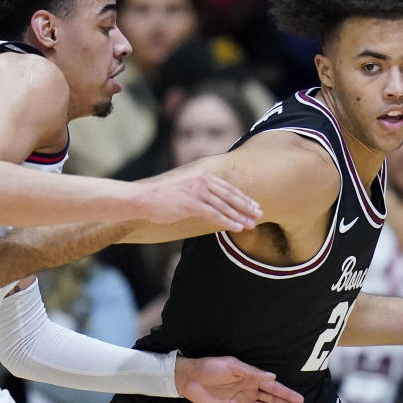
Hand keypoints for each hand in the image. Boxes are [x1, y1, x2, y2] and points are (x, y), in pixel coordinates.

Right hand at [135, 169, 261, 230]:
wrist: (143, 198)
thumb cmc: (161, 196)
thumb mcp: (184, 187)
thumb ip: (198, 191)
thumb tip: (209, 201)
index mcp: (202, 175)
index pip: (227, 187)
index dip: (242, 197)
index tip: (253, 204)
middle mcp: (202, 180)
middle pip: (230, 195)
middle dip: (247, 206)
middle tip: (259, 214)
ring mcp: (198, 191)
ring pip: (225, 205)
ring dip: (241, 216)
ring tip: (252, 224)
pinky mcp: (192, 203)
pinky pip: (215, 214)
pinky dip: (228, 221)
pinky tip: (238, 227)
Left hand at [174, 355, 306, 402]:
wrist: (190, 378)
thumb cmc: (210, 367)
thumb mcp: (231, 365)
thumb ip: (252, 372)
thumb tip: (273, 377)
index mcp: (251, 377)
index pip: (273, 387)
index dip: (287, 393)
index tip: (300, 399)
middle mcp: (250, 390)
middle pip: (273, 399)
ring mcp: (242, 401)